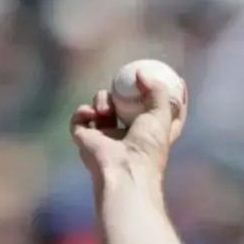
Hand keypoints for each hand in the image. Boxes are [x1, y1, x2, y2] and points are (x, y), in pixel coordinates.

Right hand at [70, 66, 186, 179]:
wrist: (124, 169)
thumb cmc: (148, 147)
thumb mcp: (163, 117)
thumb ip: (158, 92)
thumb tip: (141, 74)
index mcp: (149, 133)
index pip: (155, 112)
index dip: (156, 96)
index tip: (157, 80)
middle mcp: (127, 135)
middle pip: (123, 106)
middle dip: (121, 94)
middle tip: (121, 86)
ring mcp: (105, 137)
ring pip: (100, 107)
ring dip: (102, 100)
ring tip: (106, 111)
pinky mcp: (85, 139)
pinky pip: (80, 117)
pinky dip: (83, 111)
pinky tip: (91, 114)